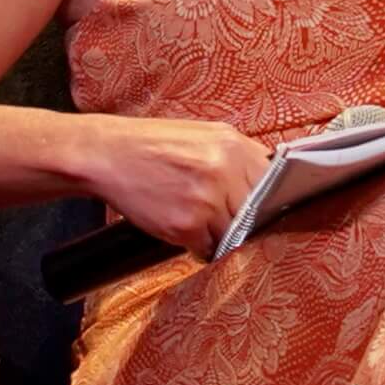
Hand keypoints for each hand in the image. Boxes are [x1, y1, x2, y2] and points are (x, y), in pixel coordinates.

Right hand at [80, 114, 275, 258]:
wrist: (109, 155)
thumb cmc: (155, 145)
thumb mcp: (205, 135)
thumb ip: (238, 156)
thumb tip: (270, 182)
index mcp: (233, 145)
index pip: (275, 183)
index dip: (268, 199)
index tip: (262, 208)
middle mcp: (224, 171)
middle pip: (256, 212)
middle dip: (244, 220)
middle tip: (226, 218)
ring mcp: (206, 201)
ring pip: (234, 234)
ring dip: (220, 235)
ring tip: (199, 221)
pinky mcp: (186, 226)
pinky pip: (208, 249)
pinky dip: (199, 246)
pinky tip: (183, 229)